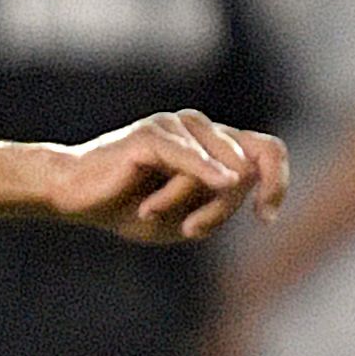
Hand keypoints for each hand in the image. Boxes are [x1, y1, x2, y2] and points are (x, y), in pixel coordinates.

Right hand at [44, 115, 289, 243]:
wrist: (77, 198)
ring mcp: (176, 126)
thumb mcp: (185, 220)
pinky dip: (201, 174)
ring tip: (151, 212)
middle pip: (245, 167)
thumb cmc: (131, 208)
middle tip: (189, 229)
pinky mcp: (152, 134)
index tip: (267, 217)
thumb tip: (238, 185)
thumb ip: (218, 208)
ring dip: (190, 203)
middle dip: (223, 208)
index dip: (277, 181)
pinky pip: (188, 158)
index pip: (268, 150)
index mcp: (214, 145)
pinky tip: (221, 181)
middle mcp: (200, 128)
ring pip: (217, 168)